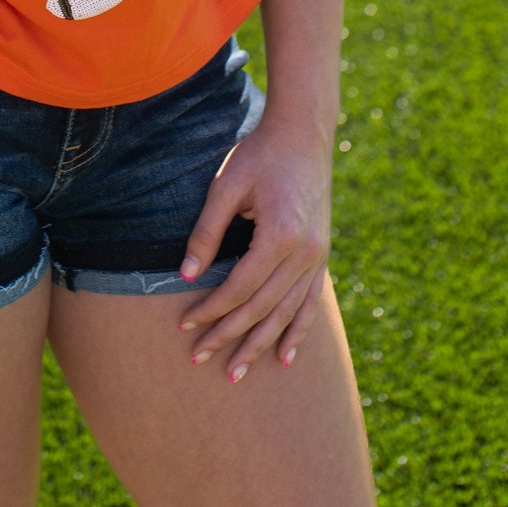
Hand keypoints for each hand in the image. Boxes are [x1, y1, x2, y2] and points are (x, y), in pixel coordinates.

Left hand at [176, 120, 332, 380]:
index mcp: (280, 235)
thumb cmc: (259, 155)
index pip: (240, 287)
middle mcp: (305, 252)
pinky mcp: (322, 255)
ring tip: (236, 372)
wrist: (304, 134)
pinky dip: (297, 332)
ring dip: (260, 345)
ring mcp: (318, 256)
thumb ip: (205, 233)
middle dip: (230, 337)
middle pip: (263, 308)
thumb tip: (186, 276)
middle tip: (201, 359)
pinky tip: (284, 358)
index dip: (211, 309)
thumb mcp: (225, 188)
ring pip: (287, 313)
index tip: (185, 325)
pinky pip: (309, 303)